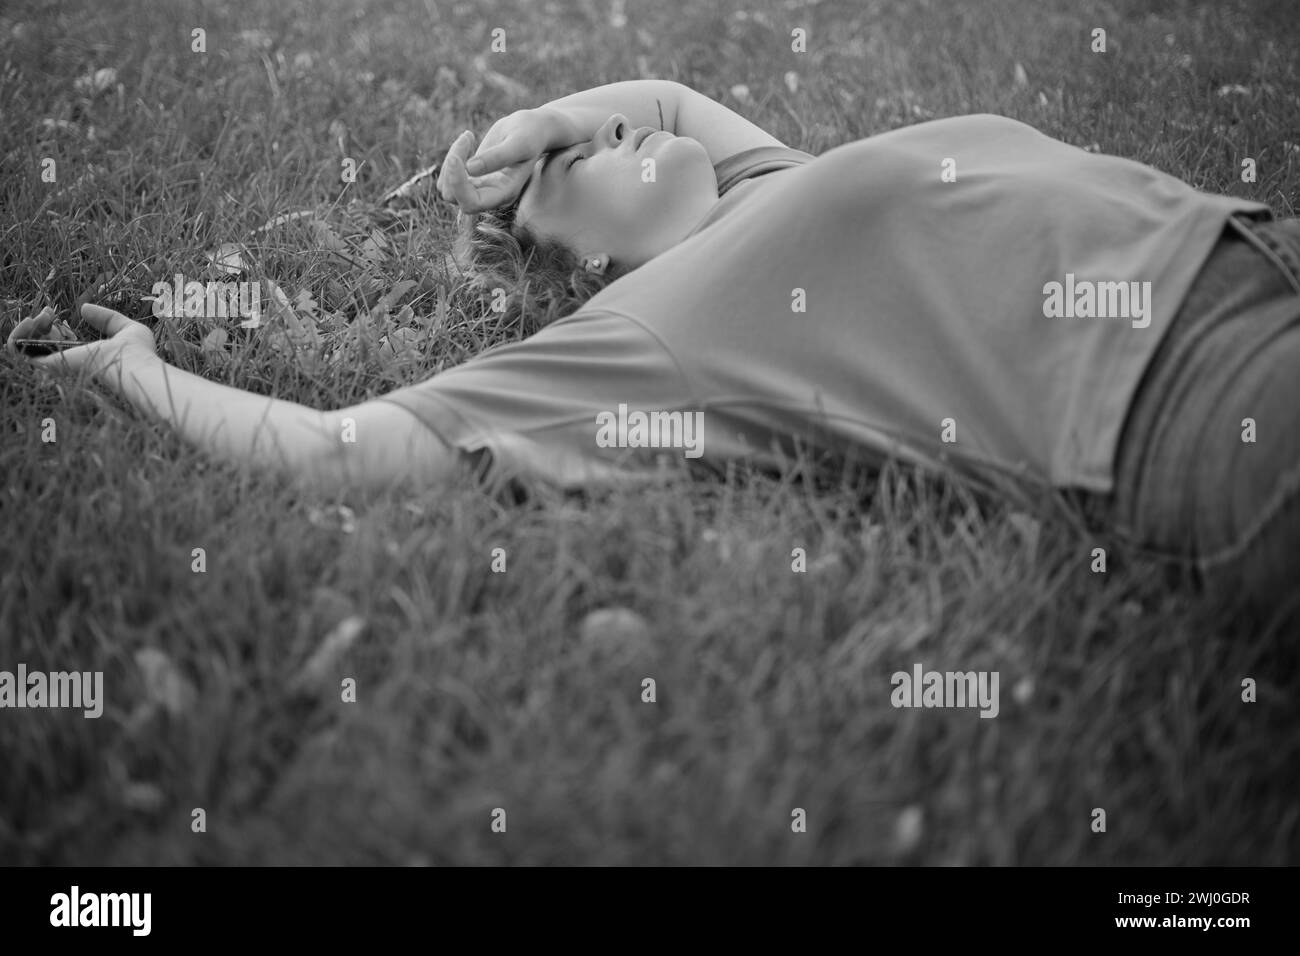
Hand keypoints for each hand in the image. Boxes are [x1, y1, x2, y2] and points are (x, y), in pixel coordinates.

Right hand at [7, 303, 155, 376]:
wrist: (133, 365)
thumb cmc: (137, 351)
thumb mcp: (126, 328)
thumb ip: (106, 318)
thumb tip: (83, 308)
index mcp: (85, 354)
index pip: (58, 341)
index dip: (52, 325)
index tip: (54, 312)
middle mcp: (69, 361)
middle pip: (41, 342)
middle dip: (39, 323)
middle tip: (48, 313)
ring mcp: (58, 364)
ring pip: (25, 346)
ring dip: (26, 327)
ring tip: (40, 317)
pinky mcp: (49, 365)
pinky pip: (18, 350)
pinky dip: (19, 334)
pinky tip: (33, 321)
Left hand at [438, 108, 578, 211]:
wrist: (532, 131)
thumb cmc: (530, 135)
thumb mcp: (519, 143)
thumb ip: (498, 157)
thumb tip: (469, 169)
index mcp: (504, 193)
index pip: (472, 203)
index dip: (458, 185)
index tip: (455, 157)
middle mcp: (490, 196)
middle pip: (454, 197)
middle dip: (451, 169)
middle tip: (467, 138)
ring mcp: (479, 189)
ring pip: (446, 188)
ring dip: (450, 161)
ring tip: (468, 136)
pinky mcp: (470, 179)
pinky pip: (447, 176)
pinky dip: (451, 157)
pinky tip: (468, 140)